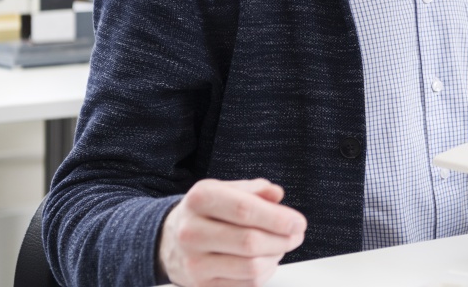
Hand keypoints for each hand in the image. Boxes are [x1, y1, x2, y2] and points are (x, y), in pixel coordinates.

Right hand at [158, 178, 306, 286]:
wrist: (168, 240)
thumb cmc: (205, 212)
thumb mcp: (225, 190)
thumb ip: (254, 190)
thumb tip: (277, 195)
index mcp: (200, 199)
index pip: (244, 210)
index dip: (277, 218)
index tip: (298, 222)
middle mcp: (192, 232)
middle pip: (250, 241)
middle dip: (282, 239)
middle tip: (297, 234)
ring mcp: (194, 262)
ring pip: (251, 267)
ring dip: (276, 257)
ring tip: (281, 246)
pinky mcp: (201, 286)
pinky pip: (246, 284)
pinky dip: (265, 272)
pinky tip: (266, 259)